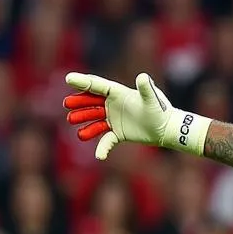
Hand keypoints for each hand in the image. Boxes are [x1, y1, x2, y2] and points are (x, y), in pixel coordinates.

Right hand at [63, 72, 209, 160]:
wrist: (166, 128)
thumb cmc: (160, 110)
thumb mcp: (153, 100)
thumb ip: (146, 89)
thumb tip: (143, 77)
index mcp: (118, 92)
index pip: (97, 85)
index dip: (83, 82)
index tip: (68, 79)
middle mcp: (113, 105)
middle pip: (91, 102)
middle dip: (79, 103)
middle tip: (67, 105)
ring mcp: (114, 119)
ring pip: (94, 120)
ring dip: (84, 122)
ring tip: (72, 122)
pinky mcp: (118, 133)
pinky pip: (106, 140)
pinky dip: (102, 148)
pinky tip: (99, 156)